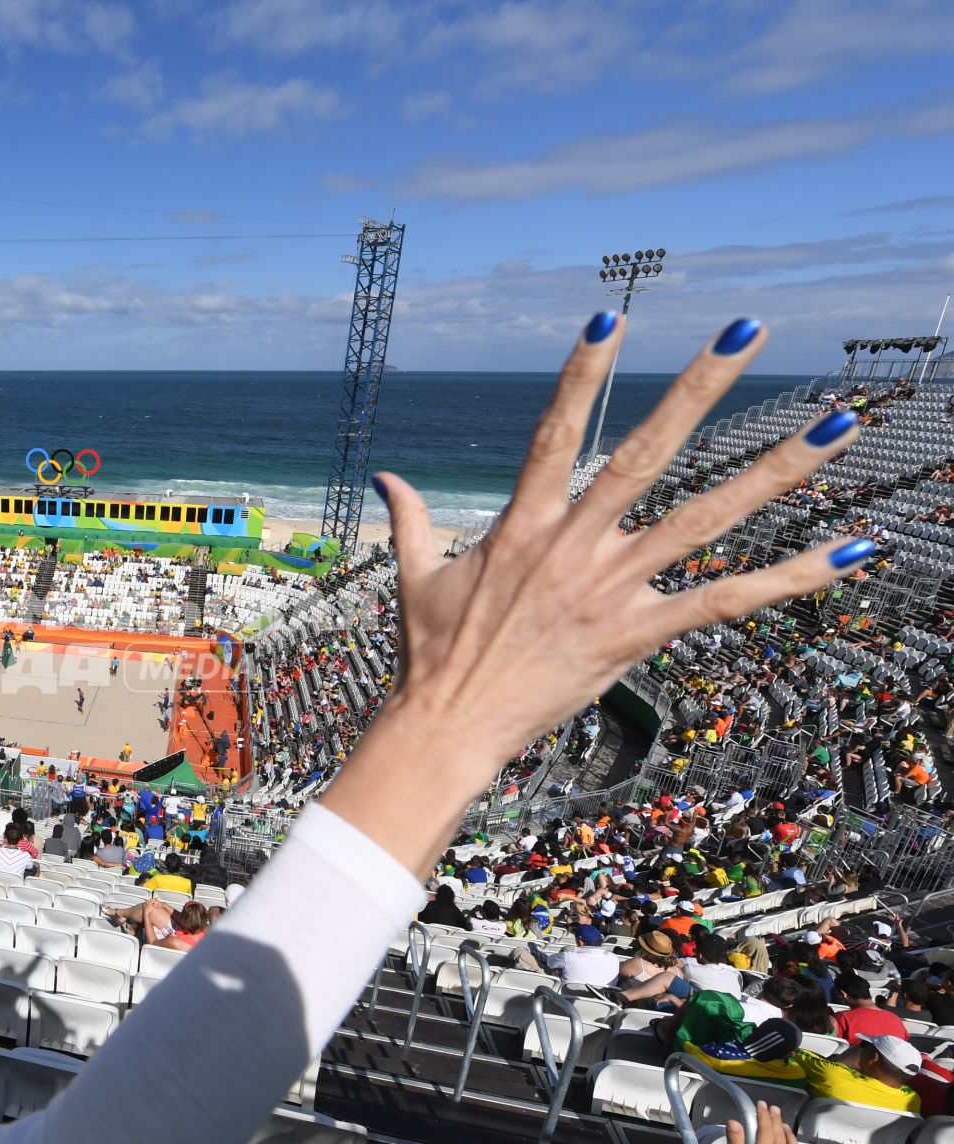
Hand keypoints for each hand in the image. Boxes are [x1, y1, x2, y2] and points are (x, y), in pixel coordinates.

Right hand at [323, 316, 863, 870]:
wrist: (444, 729)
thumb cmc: (428, 657)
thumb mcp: (414, 578)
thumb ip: (411, 520)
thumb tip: (385, 477)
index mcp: (519, 527)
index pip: (553, 434)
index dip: (580, 376)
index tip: (609, 319)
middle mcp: (569, 548)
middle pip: (644, 455)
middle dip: (699, 388)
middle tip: (748, 330)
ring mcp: (606, 590)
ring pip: (706, 518)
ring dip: (778, 470)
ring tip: (839, 425)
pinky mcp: (633, 636)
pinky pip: (725, 601)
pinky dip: (792, 578)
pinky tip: (853, 554)